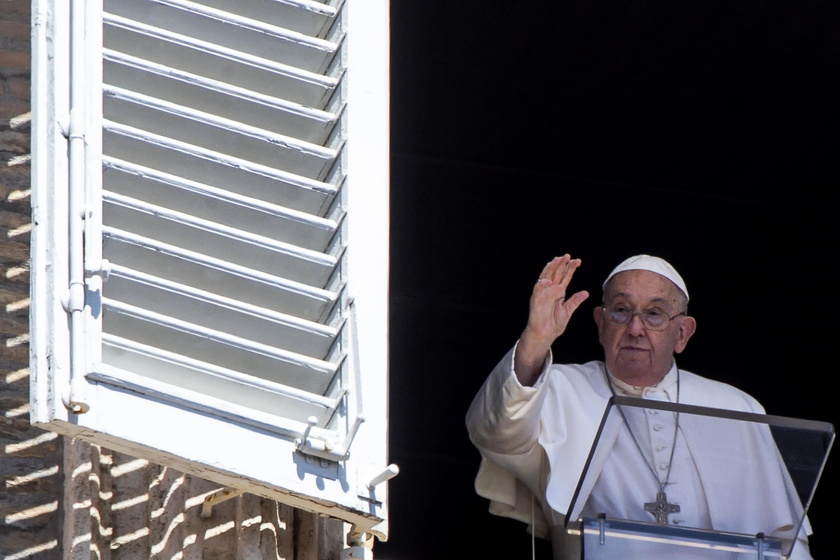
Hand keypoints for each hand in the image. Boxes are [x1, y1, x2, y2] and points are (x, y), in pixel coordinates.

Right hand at [514, 255, 589, 384]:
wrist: (545, 335)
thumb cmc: (554, 324)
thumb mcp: (568, 311)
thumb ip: (575, 301)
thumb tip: (585, 292)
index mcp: (559, 292)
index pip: (565, 277)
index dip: (570, 268)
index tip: (577, 261)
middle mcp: (550, 291)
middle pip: (556, 274)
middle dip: (561, 264)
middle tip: (567, 256)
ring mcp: (543, 294)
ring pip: (546, 277)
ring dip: (550, 269)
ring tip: (556, 260)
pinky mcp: (536, 300)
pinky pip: (538, 290)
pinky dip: (542, 285)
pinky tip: (549, 280)